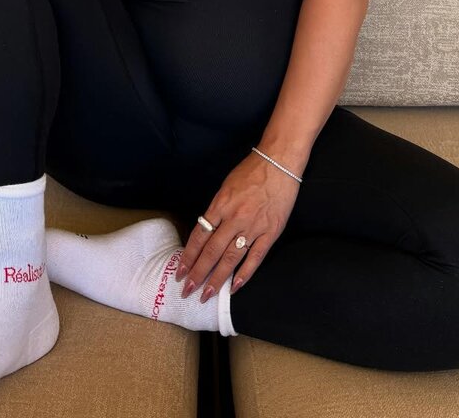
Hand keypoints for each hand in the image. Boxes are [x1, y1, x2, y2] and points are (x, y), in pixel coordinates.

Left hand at [174, 150, 300, 301]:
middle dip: (198, 273)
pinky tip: (234, 288)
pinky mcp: (270, 232)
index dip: (188, 256)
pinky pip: (255, 258)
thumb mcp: (226, 187)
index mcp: (220, 205)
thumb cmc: (250, 171)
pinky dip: (244, 274)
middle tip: (187, 291)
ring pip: (230, 259)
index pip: (199, 236)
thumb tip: (207, 232)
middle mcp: (234, 218)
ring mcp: (253, 227)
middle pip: (211, 251)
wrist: (278, 163)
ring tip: (206, 295)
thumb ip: (217, 210)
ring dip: (216, 279)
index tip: (180, 272)